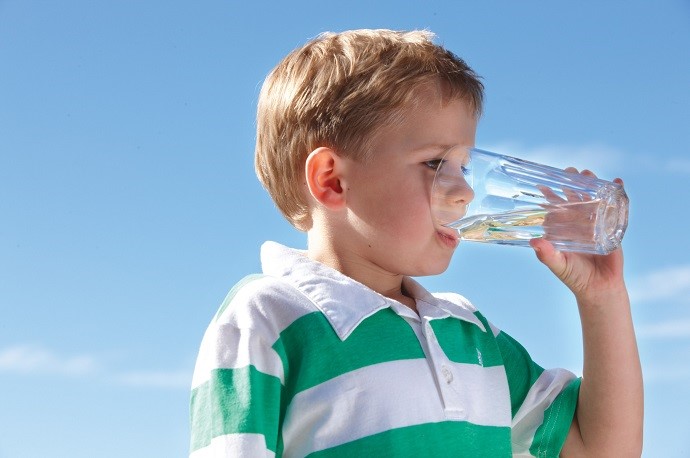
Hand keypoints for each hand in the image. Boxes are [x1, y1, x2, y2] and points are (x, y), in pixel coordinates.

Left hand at [530, 168, 626, 303]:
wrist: (600, 288)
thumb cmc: (575, 276)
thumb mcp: (558, 264)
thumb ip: (546, 255)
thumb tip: (534, 242)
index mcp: (562, 230)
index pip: (554, 209)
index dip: (549, 195)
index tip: (543, 183)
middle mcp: (577, 224)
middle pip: (574, 199)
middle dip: (571, 183)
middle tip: (570, 171)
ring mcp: (595, 224)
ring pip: (592, 200)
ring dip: (591, 184)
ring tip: (588, 173)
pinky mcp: (612, 227)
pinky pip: (614, 208)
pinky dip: (617, 194)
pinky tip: (617, 182)